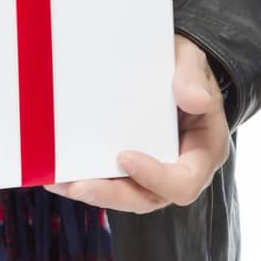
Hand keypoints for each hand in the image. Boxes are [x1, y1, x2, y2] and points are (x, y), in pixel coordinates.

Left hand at [43, 33, 230, 214]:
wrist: (172, 65)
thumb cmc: (185, 66)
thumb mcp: (193, 62)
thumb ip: (193, 77)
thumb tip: (195, 99)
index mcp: (203, 152)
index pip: (183, 182)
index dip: (156, 178)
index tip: (125, 157)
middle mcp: (179, 170)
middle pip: (148, 198)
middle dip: (112, 194)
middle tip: (79, 185)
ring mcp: (153, 171)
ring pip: (125, 195)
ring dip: (92, 191)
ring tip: (60, 183)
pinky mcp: (131, 166)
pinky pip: (112, 180)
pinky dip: (86, 179)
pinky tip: (57, 175)